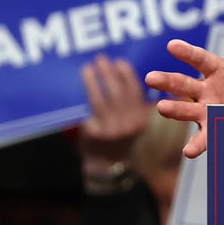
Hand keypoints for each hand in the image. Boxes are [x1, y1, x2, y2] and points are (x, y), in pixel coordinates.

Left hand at [80, 54, 149, 172]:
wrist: (108, 165)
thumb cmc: (120, 139)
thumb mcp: (134, 124)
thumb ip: (133, 105)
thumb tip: (122, 74)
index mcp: (141, 119)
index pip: (136, 92)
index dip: (127, 75)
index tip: (120, 61)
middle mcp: (129, 125)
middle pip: (119, 93)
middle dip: (109, 73)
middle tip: (101, 58)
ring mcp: (112, 130)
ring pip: (102, 100)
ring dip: (94, 81)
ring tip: (88, 68)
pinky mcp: (95, 134)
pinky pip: (89, 111)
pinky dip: (86, 96)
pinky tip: (81, 87)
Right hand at [146, 21, 223, 157]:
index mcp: (220, 71)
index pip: (201, 59)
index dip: (187, 52)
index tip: (173, 45)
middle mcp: (209, 91)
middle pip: (184, 84)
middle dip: (167, 81)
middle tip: (151, 77)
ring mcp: (209, 111)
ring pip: (186, 110)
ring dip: (174, 109)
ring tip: (162, 107)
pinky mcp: (214, 130)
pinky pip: (202, 138)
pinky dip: (195, 144)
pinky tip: (188, 150)